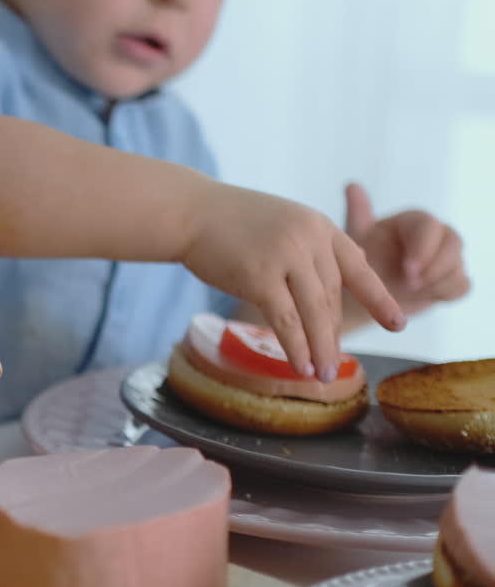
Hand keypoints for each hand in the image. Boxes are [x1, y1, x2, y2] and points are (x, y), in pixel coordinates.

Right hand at [181, 183, 404, 381]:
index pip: (358, 266)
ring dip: (320, 348)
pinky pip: (286, 320)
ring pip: (314, 312)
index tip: (398, 324)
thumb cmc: (226, 222)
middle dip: (333, 335)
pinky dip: (296, 346)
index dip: (379, 299)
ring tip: (321, 375)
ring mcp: (286, 255)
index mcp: (319, 226)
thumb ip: (303, 250)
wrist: (189, 211)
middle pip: (332, 297)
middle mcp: (310, 238)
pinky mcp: (260, 276)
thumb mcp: (279, 224)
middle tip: (333, 364)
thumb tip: (318, 296)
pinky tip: (299, 366)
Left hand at [343, 182, 469, 317]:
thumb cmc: (359, 259)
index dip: (423, 247)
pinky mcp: (451, 278)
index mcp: (413, 221)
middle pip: (452, 243)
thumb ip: (358, 213)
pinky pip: (461, 285)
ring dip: (436, 282)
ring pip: (458, 265)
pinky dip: (443, 292)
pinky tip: (419, 297)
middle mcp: (435, 234)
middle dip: (434, 266)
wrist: (362, 291)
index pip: (429, 226)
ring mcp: (446, 257)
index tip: (408, 269)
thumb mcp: (355, 238)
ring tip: (409, 291)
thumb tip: (352, 185)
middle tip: (411, 284)